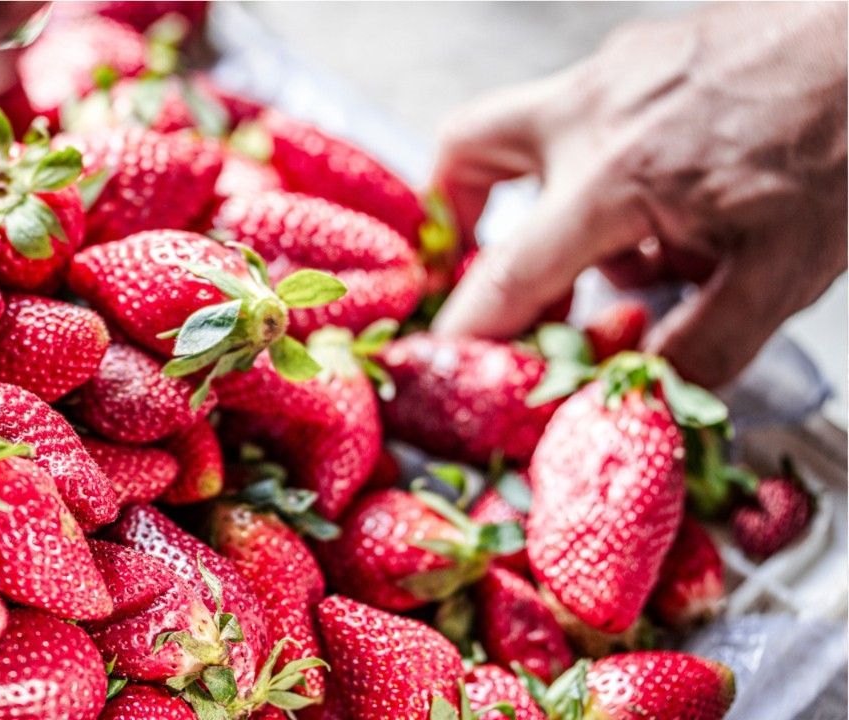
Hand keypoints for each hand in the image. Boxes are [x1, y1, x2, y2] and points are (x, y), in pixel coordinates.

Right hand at [430, 2, 846, 386]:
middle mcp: (592, 112)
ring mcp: (616, 70)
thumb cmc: (847, 132)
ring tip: (621, 254)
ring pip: (524, 129)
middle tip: (486, 269)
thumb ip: (700, 348)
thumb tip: (642, 397)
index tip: (441, 360)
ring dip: (545, 200)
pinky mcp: (647, 52)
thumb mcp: (783, 273)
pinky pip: (590, 115)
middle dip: (456, 218)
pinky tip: (669, 203)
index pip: (507, 274)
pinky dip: (601, 168)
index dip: (465, 330)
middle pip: (462, 152)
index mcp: (614, 176)